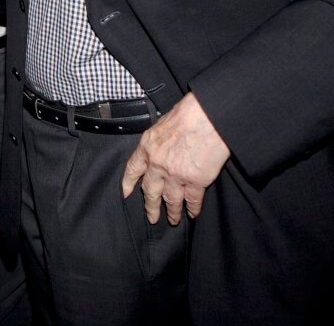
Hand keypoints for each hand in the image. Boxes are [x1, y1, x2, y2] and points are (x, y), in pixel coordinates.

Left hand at [121, 92, 230, 225]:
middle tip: (152, 218)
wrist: (207, 116)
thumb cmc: (188, 114)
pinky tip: (192, 213)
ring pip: (171, 200)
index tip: (126, 193)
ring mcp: (176, 174)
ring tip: (173, 220)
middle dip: (150, 207)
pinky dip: (192, 209)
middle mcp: (158, 164)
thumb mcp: (162, 124)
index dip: (129, 183)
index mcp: (147, 147)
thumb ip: (158, 141)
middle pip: (150, 191)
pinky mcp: (195, 181)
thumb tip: (160, 148)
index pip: (133, 169)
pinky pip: (192, 200)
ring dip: (172, 212)